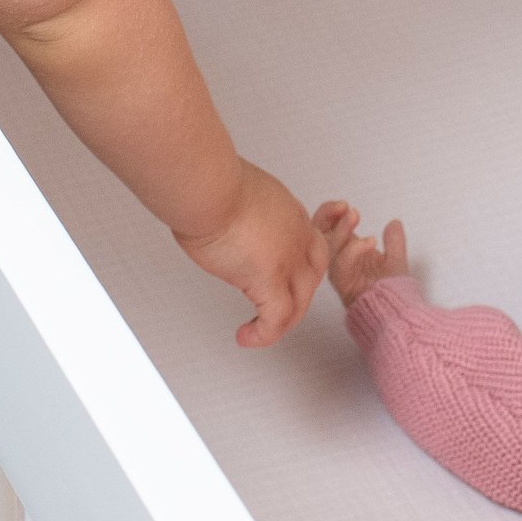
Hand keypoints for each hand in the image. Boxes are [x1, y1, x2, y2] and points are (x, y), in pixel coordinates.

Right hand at [172, 163, 340, 346]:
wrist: (207, 186)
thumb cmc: (210, 184)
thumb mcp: (239, 194)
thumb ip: (243, 212)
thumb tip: (226, 221)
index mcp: (289, 212)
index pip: (309, 245)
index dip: (298, 265)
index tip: (281, 276)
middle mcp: (296, 235)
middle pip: (314, 274)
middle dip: (296, 296)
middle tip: (272, 310)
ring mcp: (287, 258)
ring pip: (300, 301)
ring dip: (282, 321)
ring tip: (258, 331)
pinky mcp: (269, 278)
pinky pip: (277, 319)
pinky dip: (263, 334)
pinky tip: (246, 337)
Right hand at [328, 214, 408, 305]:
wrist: (397, 313)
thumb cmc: (392, 293)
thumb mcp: (395, 261)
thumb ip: (394, 241)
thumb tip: (394, 223)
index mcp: (347, 251)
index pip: (327, 227)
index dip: (331, 213)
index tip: (343, 204)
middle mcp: (338, 260)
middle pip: (319, 234)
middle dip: (328, 216)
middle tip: (344, 207)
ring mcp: (339, 271)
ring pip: (328, 245)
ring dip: (341, 228)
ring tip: (354, 215)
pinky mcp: (343, 283)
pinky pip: (342, 262)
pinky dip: (354, 248)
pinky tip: (369, 241)